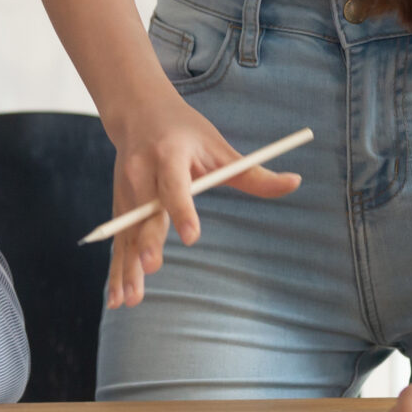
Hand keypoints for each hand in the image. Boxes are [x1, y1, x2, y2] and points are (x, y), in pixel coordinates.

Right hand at [101, 88, 300, 307]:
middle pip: (145, 213)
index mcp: (169, 155)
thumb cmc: (185, 131)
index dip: (182, 210)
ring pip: (126, 234)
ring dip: (126, 268)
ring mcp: (126, 192)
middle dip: (147, 241)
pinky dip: (115, 271)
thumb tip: (296, 182)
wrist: (137, 112)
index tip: (191, 236)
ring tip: (130, 299)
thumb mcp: (219, 147)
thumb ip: (253, 172)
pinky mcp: (118, 206)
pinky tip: (115, 299)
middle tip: (152, 266)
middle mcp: (142, 174)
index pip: (175, 185)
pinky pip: (117, 242)